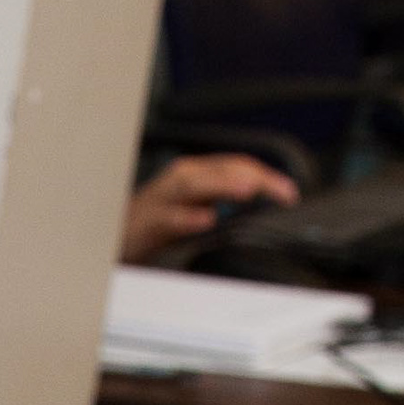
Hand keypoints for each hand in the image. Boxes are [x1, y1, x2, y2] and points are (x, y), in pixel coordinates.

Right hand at [123, 154, 297, 261]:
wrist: (113, 238)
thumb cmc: (155, 224)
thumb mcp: (197, 208)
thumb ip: (224, 202)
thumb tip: (260, 202)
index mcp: (196, 174)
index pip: (238, 166)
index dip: (267, 177)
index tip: (291, 194)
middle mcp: (180, 179)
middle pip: (222, 169)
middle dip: (256, 179)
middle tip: (283, 192)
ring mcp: (163, 198)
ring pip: (196, 185)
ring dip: (224, 186)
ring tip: (250, 191)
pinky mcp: (147, 222)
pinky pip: (170, 217)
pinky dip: (189, 217)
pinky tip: (206, 220)